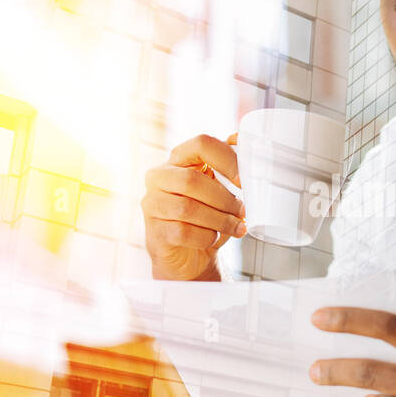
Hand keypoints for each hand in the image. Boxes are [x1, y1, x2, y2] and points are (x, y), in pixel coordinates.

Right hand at [143, 133, 245, 280]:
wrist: (190, 258)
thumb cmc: (205, 219)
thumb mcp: (220, 190)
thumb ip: (227, 165)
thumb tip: (238, 138)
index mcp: (179, 159)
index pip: (201, 144)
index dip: (227, 160)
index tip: (243, 182)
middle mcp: (159, 177)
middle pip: (192, 180)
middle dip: (224, 199)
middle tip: (242, 211)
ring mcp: (152, 204)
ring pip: (188, 208)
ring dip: (219, 220)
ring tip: (235, 227)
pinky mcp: (154, 232)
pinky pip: (183, 232)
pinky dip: (206, 237)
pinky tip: (213, 238)